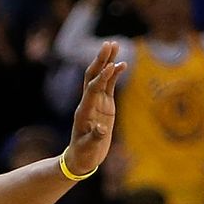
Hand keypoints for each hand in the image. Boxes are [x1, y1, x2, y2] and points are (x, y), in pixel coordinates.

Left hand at [62, 42, 121, 178]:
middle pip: (93, 76)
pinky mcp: (104, 105)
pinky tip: (122, 64)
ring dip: (107, 61)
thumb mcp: (89, 148)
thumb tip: (100, 128)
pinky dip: (114, 75)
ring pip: (101, 77)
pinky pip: (109, 86)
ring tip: (114, 44)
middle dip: (100, 60)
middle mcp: (88, 103)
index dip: (101, 77)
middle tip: (109, 43)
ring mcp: (96, 103)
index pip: (92, 89)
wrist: (82, 159)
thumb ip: (95, 137)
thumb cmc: (84, 154)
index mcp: (84, 111)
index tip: (111, 66)